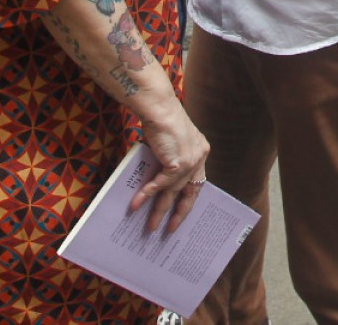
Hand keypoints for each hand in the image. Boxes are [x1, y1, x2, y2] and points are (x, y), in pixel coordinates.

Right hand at [129, 98, 210, 234]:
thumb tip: (155, 185)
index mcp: (200, 151)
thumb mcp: (168, 143)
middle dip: (179, 214)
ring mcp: (191, 161)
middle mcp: (199, 157)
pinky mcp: (178, 163)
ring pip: (173, 193)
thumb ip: (167, 162)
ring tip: (150, 226)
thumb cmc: (159, 120)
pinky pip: (161, 185)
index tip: (180, 214)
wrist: (158, 108)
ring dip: (159, 210)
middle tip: (170, 229)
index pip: (197, 182)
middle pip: (189, 193)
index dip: (188, 199)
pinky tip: (137, 203)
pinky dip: (148, 194)